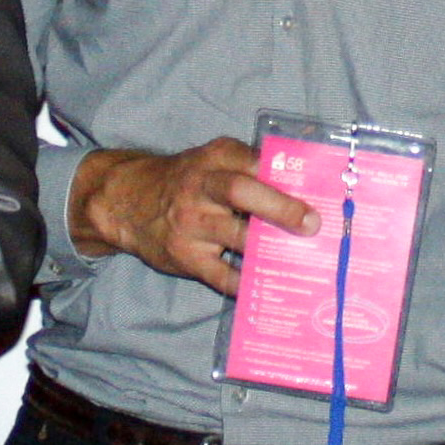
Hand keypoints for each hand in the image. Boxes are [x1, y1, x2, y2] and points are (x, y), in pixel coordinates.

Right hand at [71, 139, 314, 294]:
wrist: (128, 202)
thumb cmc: (185, 181)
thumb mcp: (210, 160)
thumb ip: (249, 166)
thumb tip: (303, 186)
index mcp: (214, 158)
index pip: (252, 160)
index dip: (284, 172)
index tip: (316, 186)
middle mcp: (200, 187)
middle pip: (242, 191)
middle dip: (281, 207)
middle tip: (311, 223)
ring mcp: (191, 223)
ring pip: (235, 235)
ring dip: (270, 248)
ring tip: (299, 258)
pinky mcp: (185, 256)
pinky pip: (221, 274)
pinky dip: (246, 282)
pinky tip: (268, 285)